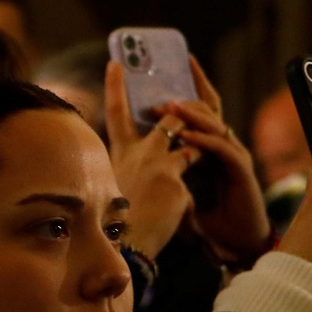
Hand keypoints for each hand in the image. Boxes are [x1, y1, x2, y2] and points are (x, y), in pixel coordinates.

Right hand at [105, 60, 194, 259]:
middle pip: (168, 119)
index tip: (116, 63)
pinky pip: (193, 175)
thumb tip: (147, 162)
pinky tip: (177, 208)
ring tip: (192, 164)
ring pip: (189, 141)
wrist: (127, 248)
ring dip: (196, 148)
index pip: (116, 113)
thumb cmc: (118, 224)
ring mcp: (158, 163)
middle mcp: (139, 152)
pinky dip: (192, 187)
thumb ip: (132, 168)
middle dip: (182, 116)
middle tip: (187, 115)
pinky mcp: (176, 179)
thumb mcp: (117, 187)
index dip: (115, 86)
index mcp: (119, 154)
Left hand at [163, 56, 270, 261]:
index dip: (180, 95)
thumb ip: (158, 182)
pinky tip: (187, 135)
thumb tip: (126, 177)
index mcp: (205, 149)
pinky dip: (204, 140)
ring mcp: (232, 155)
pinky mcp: (241, 169)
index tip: (166, 84)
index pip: (193, 114)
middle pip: (207, 108)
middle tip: (159, 90)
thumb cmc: (206, 223)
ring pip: (213, 123)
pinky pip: (221, 148)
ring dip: (191, 114)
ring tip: (171, 105)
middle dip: (186, 95)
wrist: (233, 246)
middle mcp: (220, 146)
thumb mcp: (174, 198)